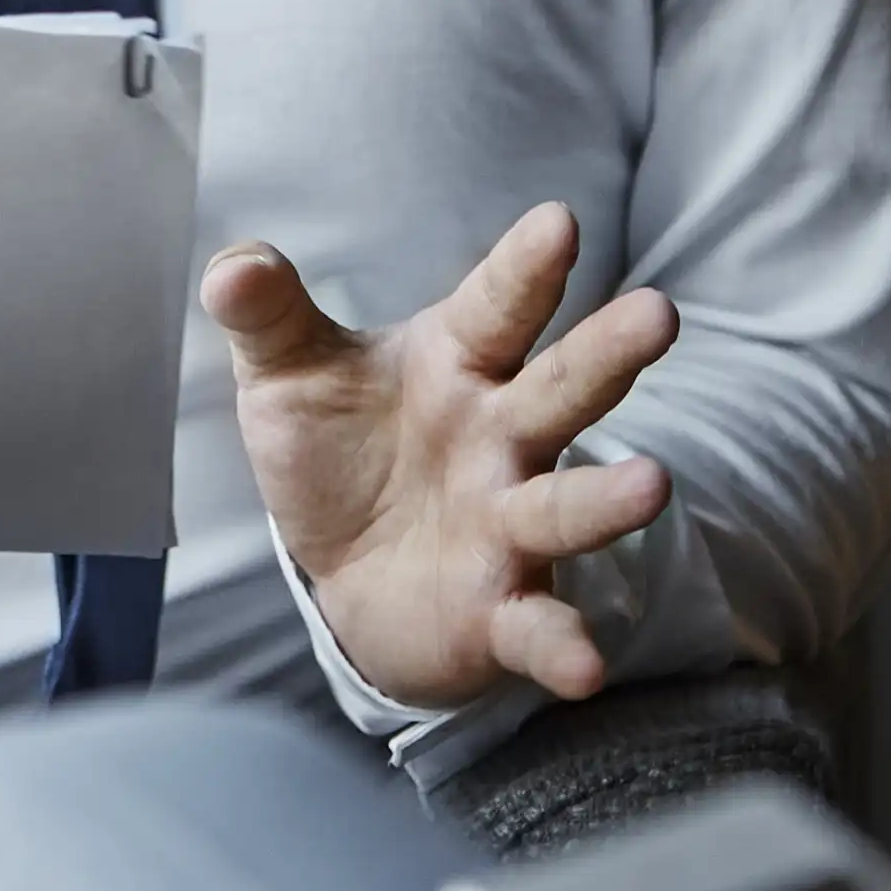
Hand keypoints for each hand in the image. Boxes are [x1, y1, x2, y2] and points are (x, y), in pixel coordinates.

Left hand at [207, 201, 679, 711]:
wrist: (350, 573)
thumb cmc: (339, 448)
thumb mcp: (289, 373)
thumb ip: (269, 314)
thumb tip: (231, 268)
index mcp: (459, 362)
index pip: (497, 306)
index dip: (526, 266)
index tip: (559, 221)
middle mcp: (502, 438)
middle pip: (560, 390)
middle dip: (608, 353)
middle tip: (658, 313)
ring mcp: (508, 525)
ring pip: (564, 509)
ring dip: (605, 501)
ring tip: (652, 484)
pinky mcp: (500, 611)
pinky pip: (537, 628)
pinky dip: (562, 645)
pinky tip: (585, 668)